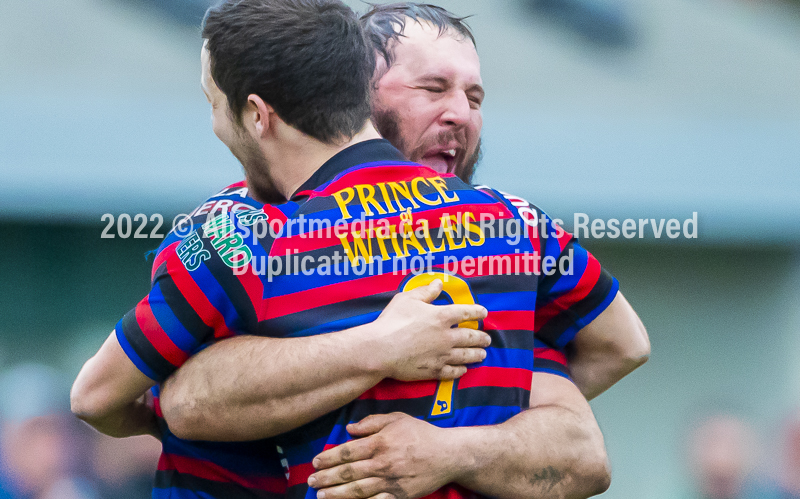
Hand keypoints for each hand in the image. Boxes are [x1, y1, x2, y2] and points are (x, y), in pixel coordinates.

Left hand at [308, 413, 457, 498]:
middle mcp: (383, 463)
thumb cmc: (421, 434)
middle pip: (348, 472)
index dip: (328, 458)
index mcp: (380, 443)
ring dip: (336, 494)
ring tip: (321, 496)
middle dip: (326, 478)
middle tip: (311, 481)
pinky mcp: (399, 496)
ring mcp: (391, 482)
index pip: (347, 452)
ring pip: (357, 490)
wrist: (448, 455)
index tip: (315, 462)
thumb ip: (372, 422)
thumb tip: (349, 428)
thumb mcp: (397, 419)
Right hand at [371, 280, 489, 380]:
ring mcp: (442, 355)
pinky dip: (460, 370)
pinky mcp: (434, 370)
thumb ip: (425, 291)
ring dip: (476, 354)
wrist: (381, 350)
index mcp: (441, 316)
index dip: (477, 312)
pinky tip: (463, 370)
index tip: (484, 313)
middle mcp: (446, 336)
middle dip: (481, 338)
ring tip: (482, 354)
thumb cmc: (392, 321)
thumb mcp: (407, 299)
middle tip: (487, 339)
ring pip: (466, 356)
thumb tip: (438, 283)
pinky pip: (453, 371)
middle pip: (471, 336)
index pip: (466, 312)